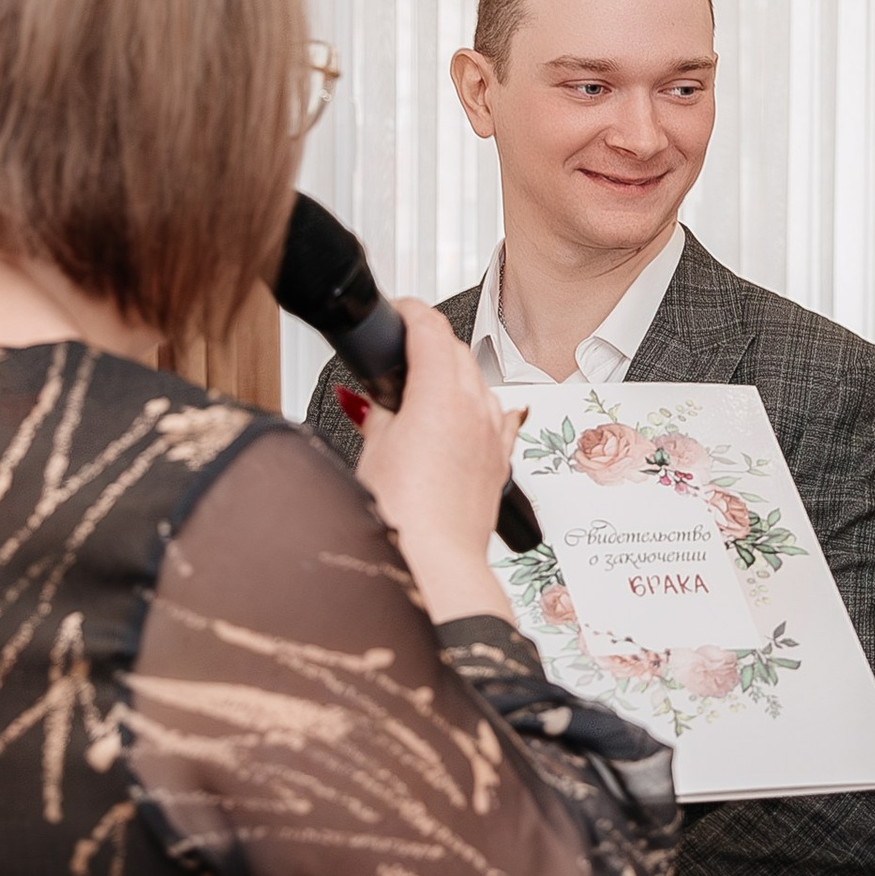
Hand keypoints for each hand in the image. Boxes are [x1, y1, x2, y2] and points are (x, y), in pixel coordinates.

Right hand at [353, 301, 527, 625]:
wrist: (435, 564)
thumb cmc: (403, 517)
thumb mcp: (374, 452)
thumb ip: (378, 415)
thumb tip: (374, 402)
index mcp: (442, 394)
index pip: (430, 328)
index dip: (410, 311)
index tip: (398, 311)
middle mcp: (477, 408)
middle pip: (457, 351)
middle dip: (430, 343)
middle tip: (402, 349)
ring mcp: (493, 434)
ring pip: (478, 382)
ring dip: (454, 375)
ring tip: (424, 387)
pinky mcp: (500, 461)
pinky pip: (493, 416)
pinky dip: (474, 408)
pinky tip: (458, 420)